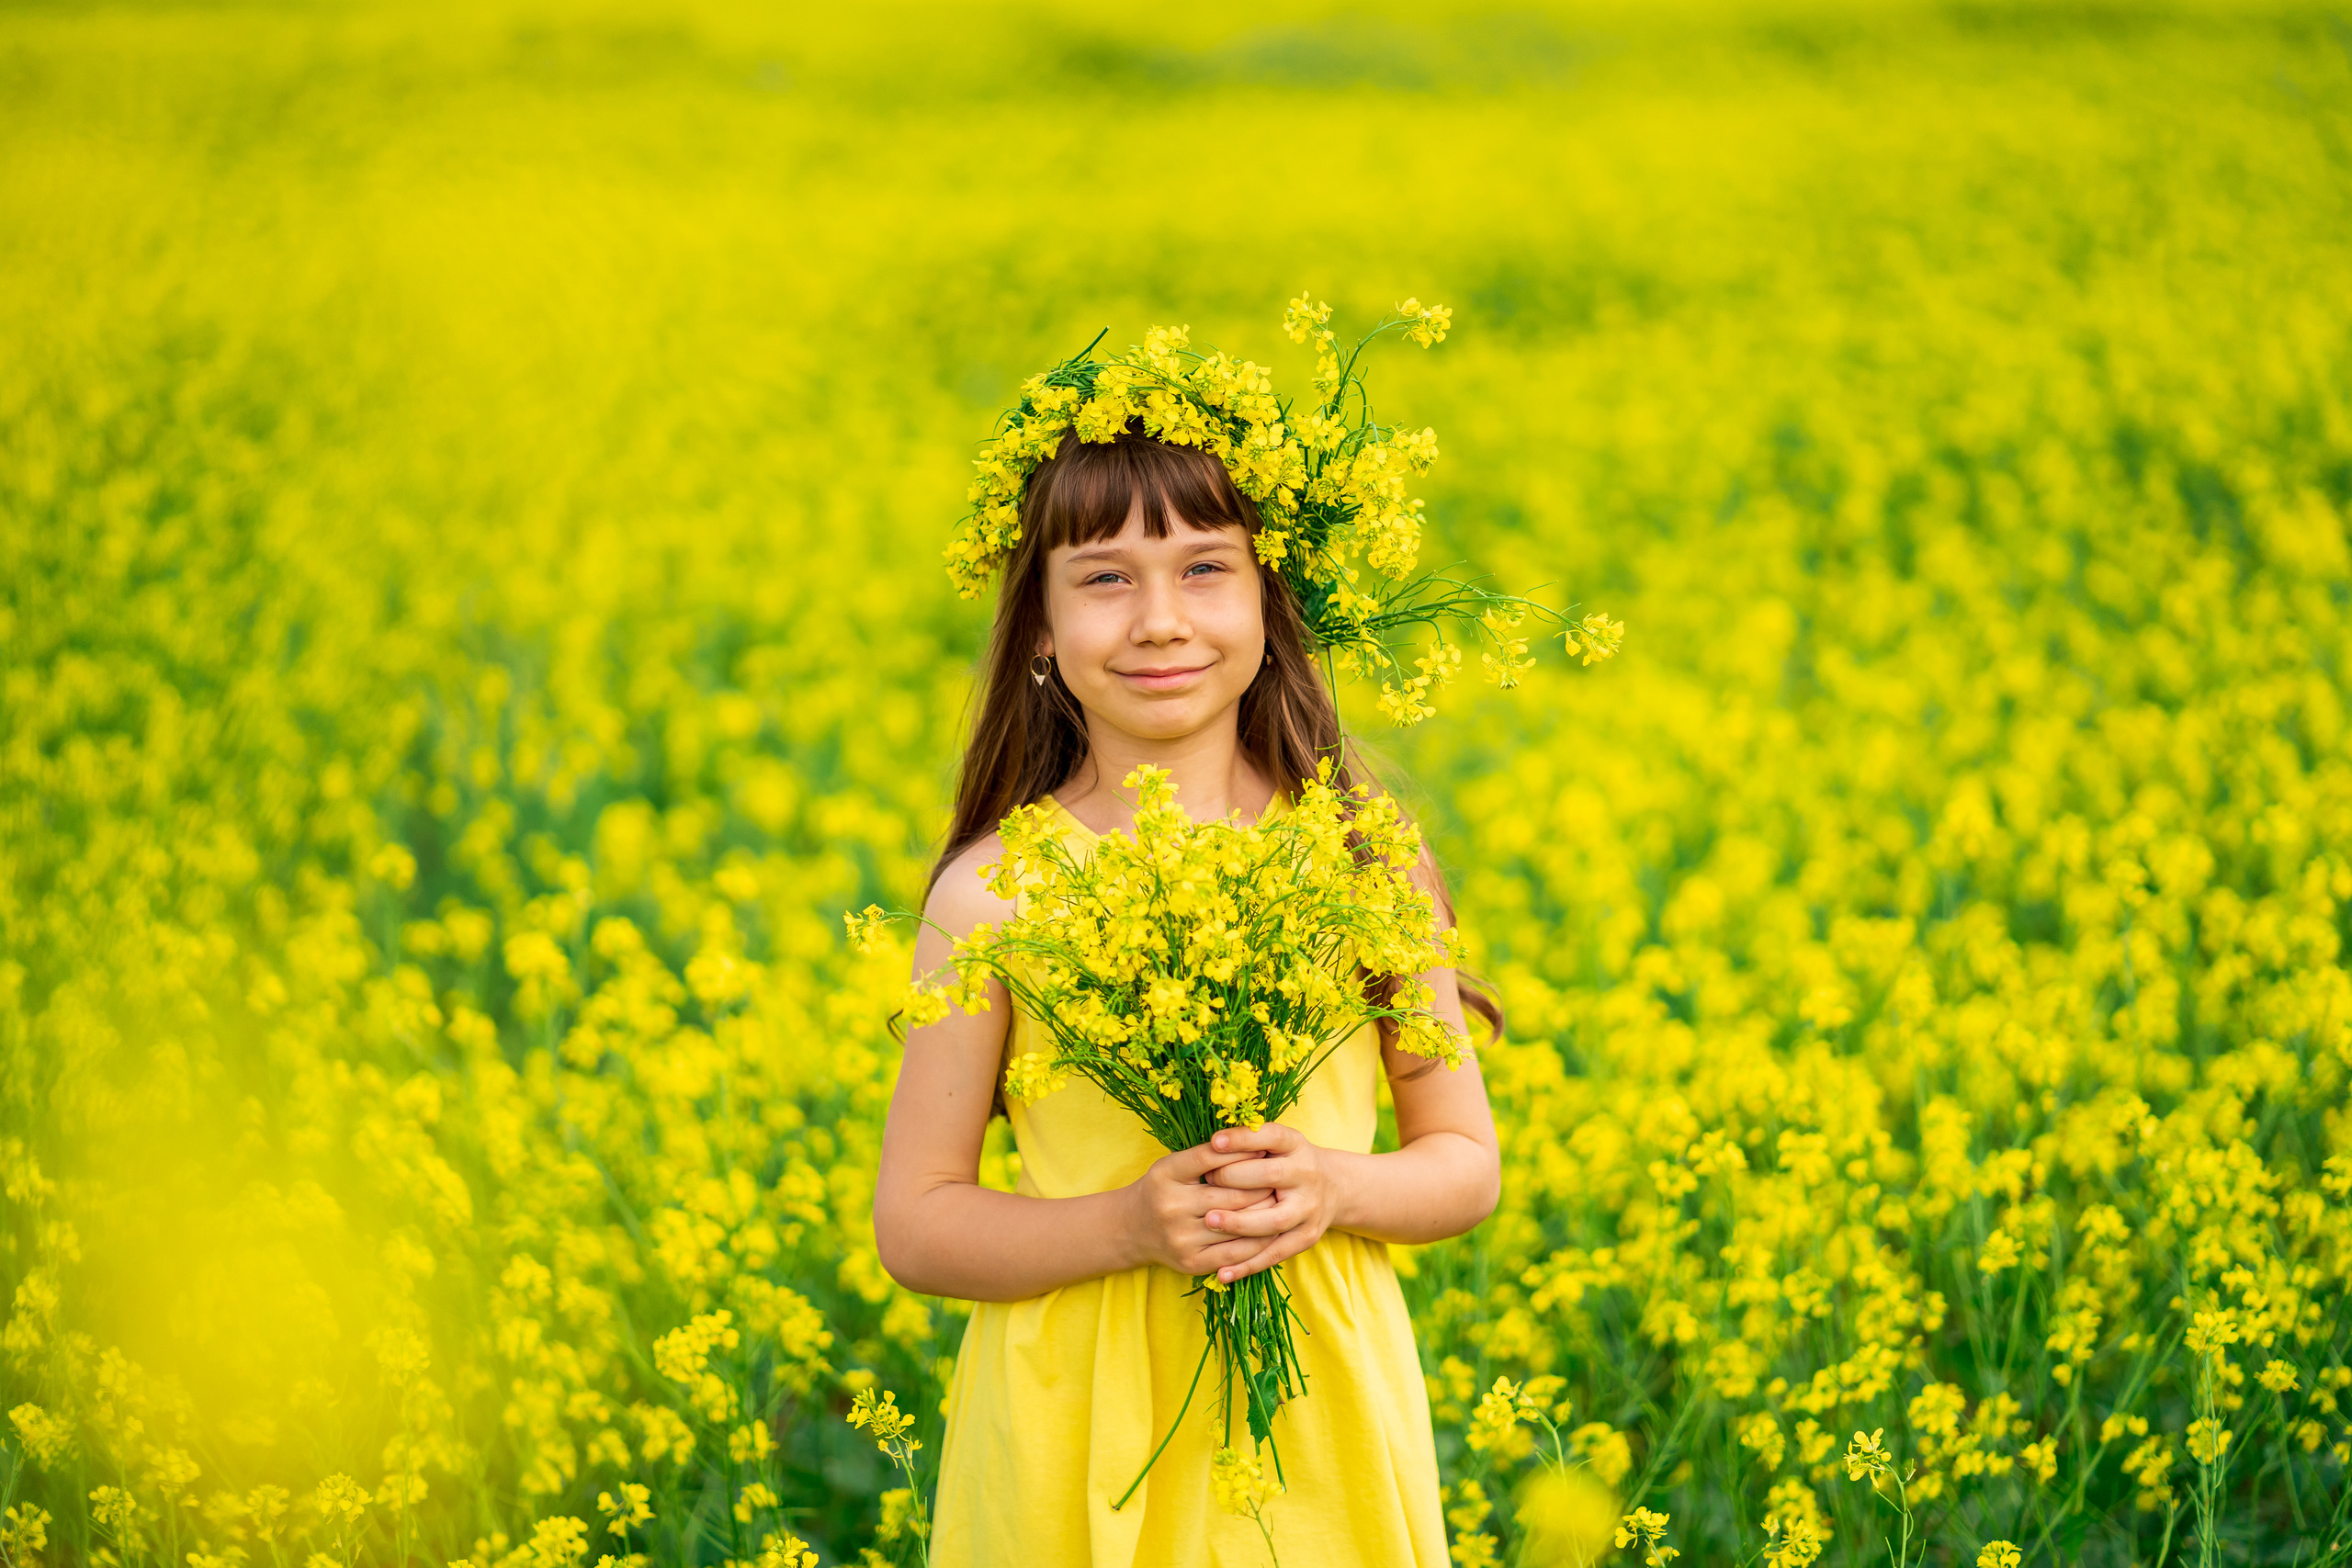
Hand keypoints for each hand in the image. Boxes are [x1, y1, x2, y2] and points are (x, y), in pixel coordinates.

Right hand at [1125, 1142, 1280, 1279]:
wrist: (1132, 1228)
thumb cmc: (1163, 1188)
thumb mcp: (1175, 1164)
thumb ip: (1209, 1156)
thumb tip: (1258, 1145)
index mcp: (1167, 1173)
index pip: (1212, 1156)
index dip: (1243, 1150)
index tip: (1267, 1147)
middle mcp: (1172, 1206)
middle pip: (1232, 1194)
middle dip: (1263, 1185)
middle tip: (1283, 1179)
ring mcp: (1181, 1237)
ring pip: (1238, 1224)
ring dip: (1266, 1214)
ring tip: (1282, 1202)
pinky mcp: (1192, 1262)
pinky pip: (1235, 1252)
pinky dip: (1258, 1242)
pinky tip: (1272, 1230)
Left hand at [1200, 1123, 1338, 1283]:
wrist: (1333, 1187)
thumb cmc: (1287, 1161)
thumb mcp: (1275, 1143)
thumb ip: (1248, 1141)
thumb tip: (1208, 1146)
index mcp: (1295, 1145)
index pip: (1271, 1136)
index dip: (1242, 1139)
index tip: (1214, 1143)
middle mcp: (1306, 1174)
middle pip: (1271, 1176)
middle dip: (1235, 1179)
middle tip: (1205, 1182)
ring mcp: (1308, 1209)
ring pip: (1273, 1220)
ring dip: (1239, 1223)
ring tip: (1209, 1221)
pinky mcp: (1306, 1237)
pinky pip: (1275, 1253)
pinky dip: (1248, 1265)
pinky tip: (1222, 1272)